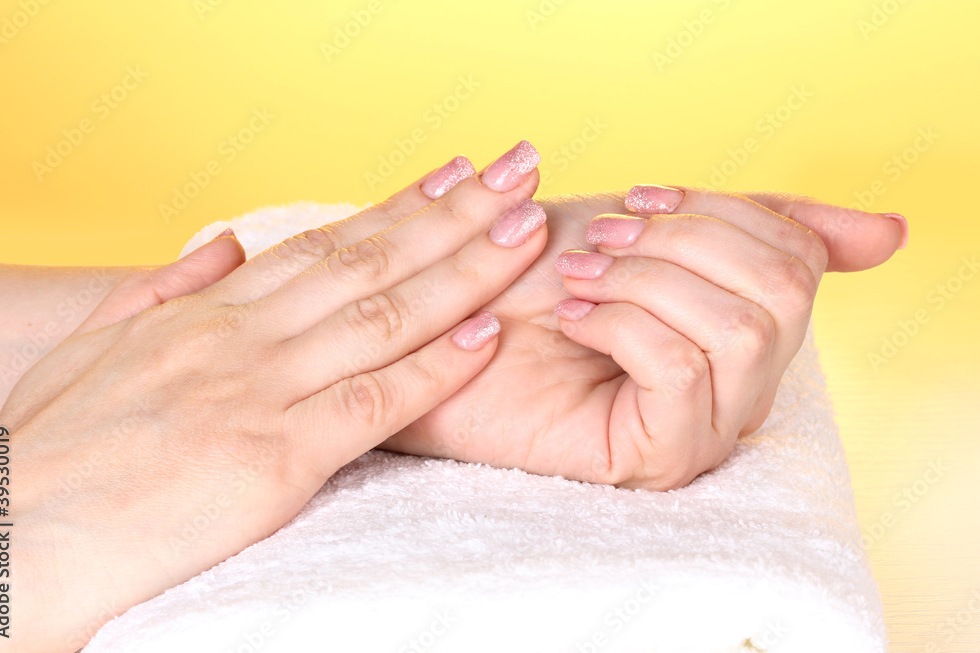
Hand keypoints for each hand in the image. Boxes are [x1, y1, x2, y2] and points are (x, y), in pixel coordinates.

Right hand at [0, 141, 546, 650]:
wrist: (7, 538)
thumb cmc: (50, 453)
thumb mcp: (94, 350)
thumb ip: (165, 291)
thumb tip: (225, 244)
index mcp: (207, 314)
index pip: (322, 243)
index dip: (396, 207)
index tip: (451, 176)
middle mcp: (243, 337)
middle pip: (370, 262)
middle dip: (453, 215)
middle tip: (515, 174)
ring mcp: (261, 392)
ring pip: (385, 317)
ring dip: (465, 270)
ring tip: (525, 231)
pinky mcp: (274, 459)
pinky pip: (372, 403)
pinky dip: (436, 367)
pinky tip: (488, 335)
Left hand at [384, 186, 906, 489]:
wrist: (442, 322)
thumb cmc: (530, 275)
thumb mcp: (646, 224)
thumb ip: (762, 222)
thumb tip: (890, 234)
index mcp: (741, 317)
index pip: (796, 255)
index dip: (721, 210)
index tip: (639, 197)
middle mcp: (737, 380)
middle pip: (786, 291)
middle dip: (685, 243)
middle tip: (602, 239)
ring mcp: (701, 424)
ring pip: (746, 331)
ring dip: (648, 280)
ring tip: (576, 280)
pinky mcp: (657, 456)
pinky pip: (683, 372)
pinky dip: (624, 323)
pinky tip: (572, 319)